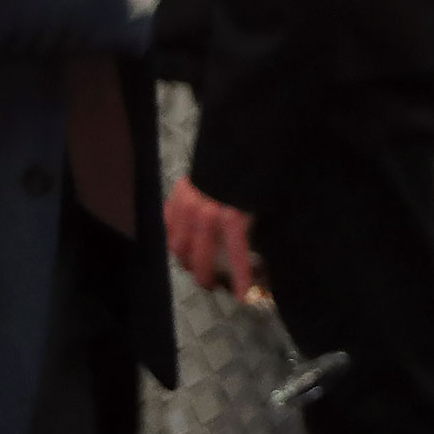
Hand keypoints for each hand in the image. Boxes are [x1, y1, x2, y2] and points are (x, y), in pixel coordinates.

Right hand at [164, 176, 256, 296]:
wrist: (238, 137)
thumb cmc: (255, 170)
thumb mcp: (264, 199)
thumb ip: (258, 226)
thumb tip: (265, 258)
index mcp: (233, 213)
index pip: (236, 254)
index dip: (238, 278)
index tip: (240, 297)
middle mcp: (206, 213)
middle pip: (199, 258)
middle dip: (206, 277)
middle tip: (213, 285)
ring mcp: (187, 205)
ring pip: (178, 246)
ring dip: (186, 261)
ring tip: (196, 267)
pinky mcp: (176, 195)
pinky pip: (169, 224)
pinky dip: (173, 236)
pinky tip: (181, 242)